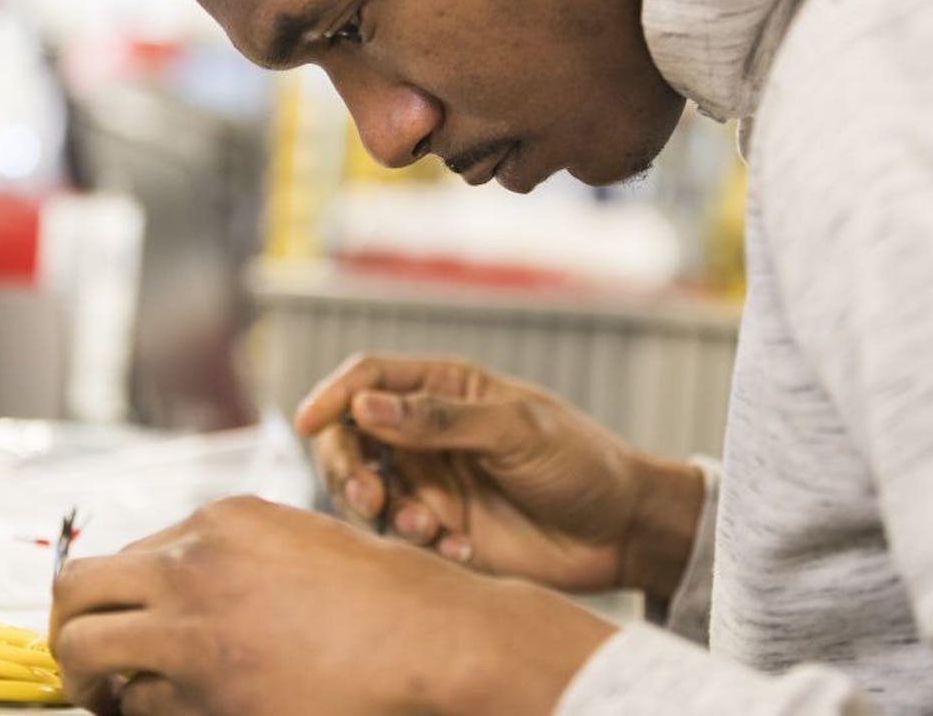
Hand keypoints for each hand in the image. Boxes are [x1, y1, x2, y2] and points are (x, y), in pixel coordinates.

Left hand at [49, 496, 613, 714]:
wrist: (430, 640)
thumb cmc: (382, 596)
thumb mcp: (297, 541)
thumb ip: (230, 555)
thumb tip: (174, 585)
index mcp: (218, 522)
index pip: (123, 555)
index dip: (116, 597)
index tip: (120, 621)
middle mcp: (191, 566)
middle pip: (75, 590)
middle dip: (69, 627)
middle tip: (84, 660)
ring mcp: (192, 630)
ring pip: (85, 651)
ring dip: (88, 679)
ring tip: (108, 696)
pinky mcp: (205, 694)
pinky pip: (141, 709)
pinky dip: (147, 715)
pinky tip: (184, 709)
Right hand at [295, 354, 702, 599]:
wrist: (623, 532)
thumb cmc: (581, 461)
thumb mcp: (516, 430)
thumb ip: (440, 421)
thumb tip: (365, 407)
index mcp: (444, 391)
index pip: (367, 381)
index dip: (331, 397)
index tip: (309, 423)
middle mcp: (426, 435)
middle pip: (350, 439)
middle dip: (347, 469)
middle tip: (370, 500)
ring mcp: (430, 484)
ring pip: (366, 492)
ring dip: (384, 513)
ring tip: (430, 529)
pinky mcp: (439, 531)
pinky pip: (398, 539)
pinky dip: (418, 546)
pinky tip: (460, 550)